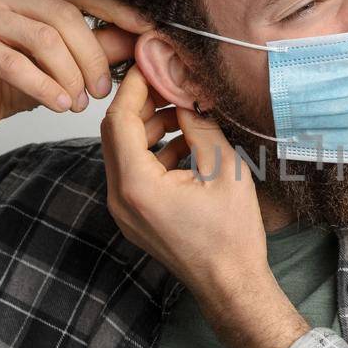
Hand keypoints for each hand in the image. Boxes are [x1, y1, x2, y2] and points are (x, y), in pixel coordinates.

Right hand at [0, 0, 152, 142]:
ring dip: (70, 76)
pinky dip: (44, 87)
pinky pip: (14, 63)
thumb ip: (101, 44)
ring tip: (79, 103)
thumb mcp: (66, 62)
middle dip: (92, 57)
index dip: (117, 10)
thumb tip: (145, 37)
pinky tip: (60, 104)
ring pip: (44, 39)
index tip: (149, 31)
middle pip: (64, 16)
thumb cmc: (12, 80)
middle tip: (102, 91)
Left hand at [101, 65, 306, 347]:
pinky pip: (134, 171)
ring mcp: (124, 209)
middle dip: (141, 102)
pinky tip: (187, 141)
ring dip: (150, 125)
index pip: (120, 120)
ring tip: (186, 110)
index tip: (151, 63)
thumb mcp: (222, 170)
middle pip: (116, 133)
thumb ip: (199, 128)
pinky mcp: (134, 215)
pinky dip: (155, 150)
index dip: (134, 86)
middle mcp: (120, 197)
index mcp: (137, 186)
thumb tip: (185, 96)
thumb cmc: (231, 236)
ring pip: (124, 150)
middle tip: (169, 80)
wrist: (230, 284)